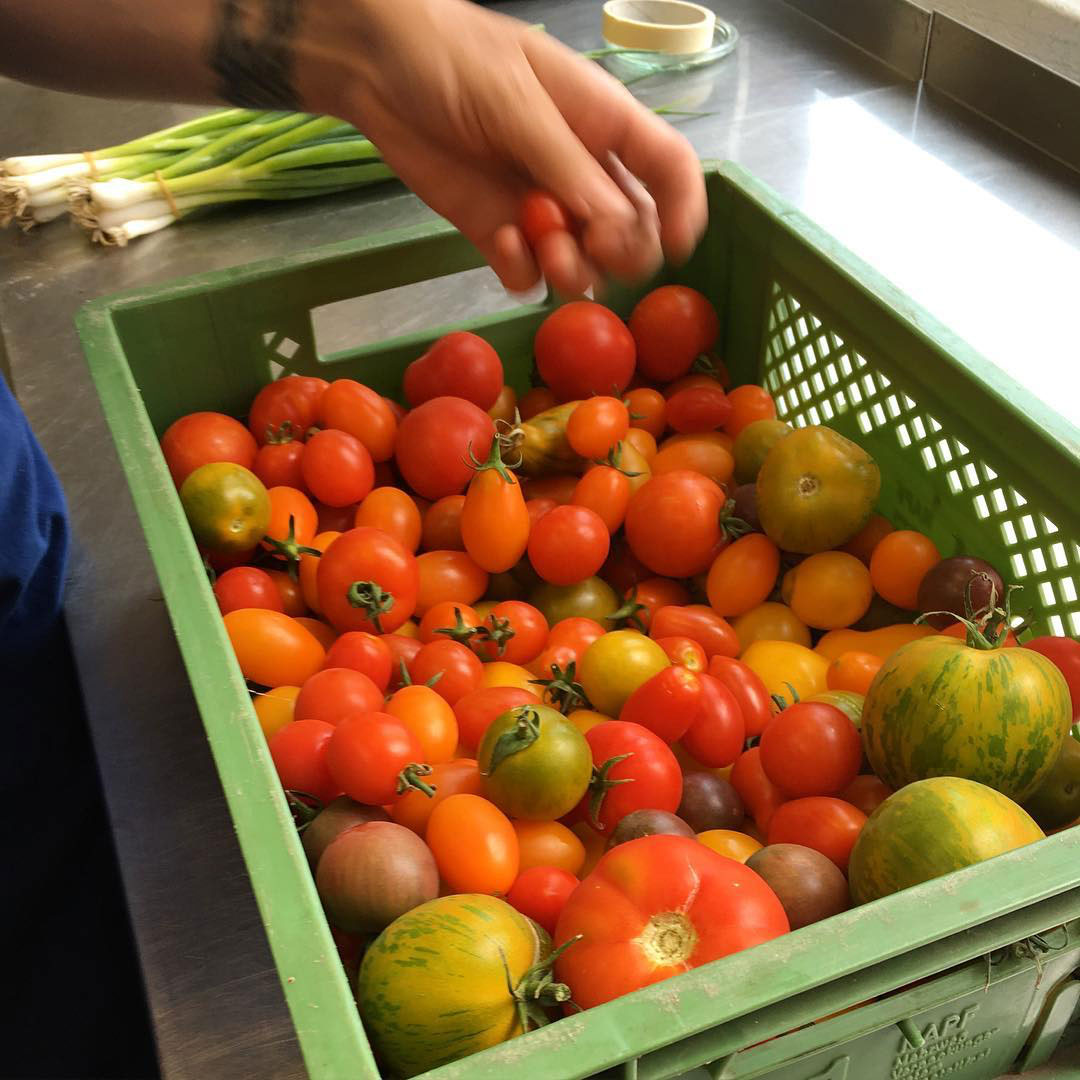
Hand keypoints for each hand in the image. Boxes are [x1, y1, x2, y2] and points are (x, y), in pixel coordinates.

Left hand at [298, 0, 706, 293]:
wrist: (378, 71)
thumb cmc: (456, 60)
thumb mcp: (518, 104)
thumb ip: (569, 168)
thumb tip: (617, 229)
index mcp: (604, 124)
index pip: (670, 171)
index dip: (685, 211)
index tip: (677, 248)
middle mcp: (582, 172)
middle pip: (634, 234)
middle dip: (620, 250)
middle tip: (587, 241)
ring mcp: (542, 208)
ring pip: (585, 265)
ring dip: (570, 267)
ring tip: (535, 238)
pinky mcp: (499, 233)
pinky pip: (529, 274)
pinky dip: (521, 270)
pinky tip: (499, 240)